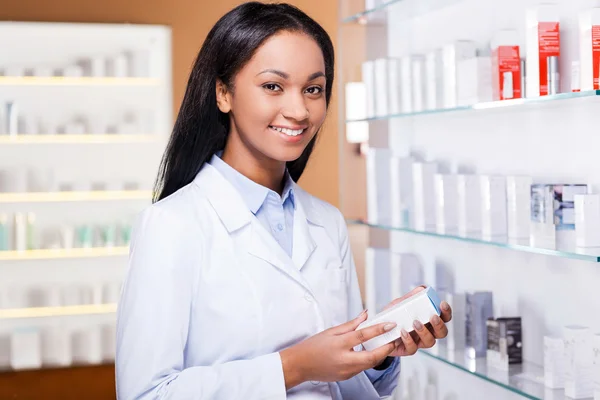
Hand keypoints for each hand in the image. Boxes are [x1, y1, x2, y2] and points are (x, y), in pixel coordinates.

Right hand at [279, 310, 397, 389]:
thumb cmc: (313, 346)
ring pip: (369, 364)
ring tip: (385, 345)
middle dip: (386, 349)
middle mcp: (344, 360)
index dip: (378, 329)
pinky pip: (362, 368)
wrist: (300, 365)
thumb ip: (351, 324)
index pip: (363, 336)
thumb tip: (365, 315)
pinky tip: (371, 353)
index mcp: (339, 345)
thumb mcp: (331, 331)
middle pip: (372, 357)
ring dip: (379, 355)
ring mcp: (346, 371)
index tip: (390, 325)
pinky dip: (368, 360)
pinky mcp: (347, 377)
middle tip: (394, 340)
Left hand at [382, 286, 452, 357]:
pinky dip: (409, 340)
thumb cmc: (392, 317)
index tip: (442, 304)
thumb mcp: (399, 304)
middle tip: (432, 317)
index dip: (446, 312)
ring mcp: (418, 341)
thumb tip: (421, 289)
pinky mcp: (408, 349)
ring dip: (424, 332)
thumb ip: (411, 297)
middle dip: (439, 325)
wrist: (377, 331)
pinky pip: (413, 348)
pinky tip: (403, 332)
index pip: (444, 317)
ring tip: (415, 323)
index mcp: (427, 319)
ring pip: (430, 342)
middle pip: (442, 332)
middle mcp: (426, 331)